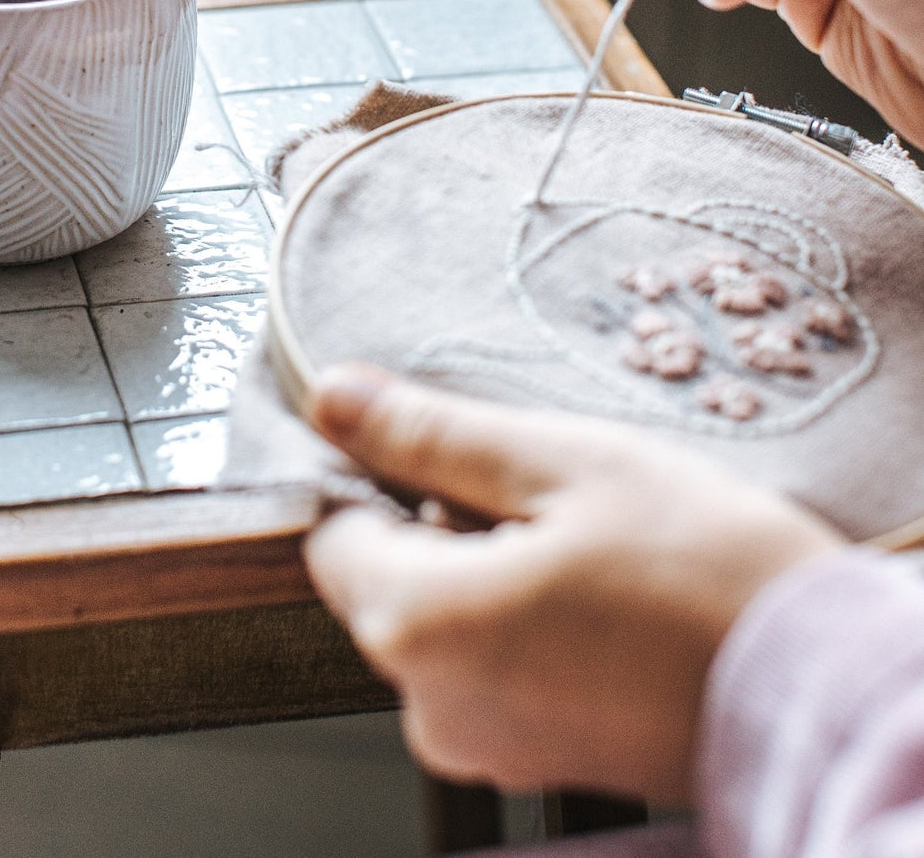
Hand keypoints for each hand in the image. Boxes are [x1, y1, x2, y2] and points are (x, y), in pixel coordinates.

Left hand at [304, 365, 837, 801]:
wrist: (822, 690)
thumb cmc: (704, 574)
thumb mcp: (562, 464)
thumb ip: (431, 433)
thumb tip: (332, 397)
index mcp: (416, 624)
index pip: (331, 530)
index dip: (382, 475)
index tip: (454, 449)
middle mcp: (428, 703)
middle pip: (387, 575)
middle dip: (446, 521)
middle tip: (550, 496)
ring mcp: (481, 743)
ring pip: (440, 617)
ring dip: (491, 567)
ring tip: (589, 548)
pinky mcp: (530, 757)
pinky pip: (487, 665)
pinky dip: (524, 620)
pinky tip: (602, 597)